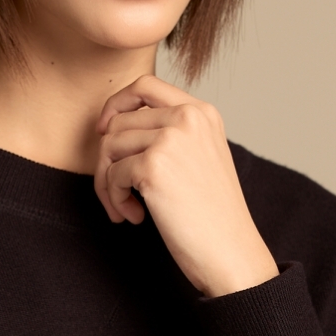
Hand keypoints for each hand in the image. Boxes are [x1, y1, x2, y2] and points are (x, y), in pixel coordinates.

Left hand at [94, 73, 279, 297]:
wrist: (230, 251)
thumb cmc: (212, 215)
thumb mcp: (200, 158)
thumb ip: (169, 134)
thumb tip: (110, 126)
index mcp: (202, 112)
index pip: (145, 85)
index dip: (116, 104)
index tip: (104, 131)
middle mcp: (188, 117)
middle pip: (119, 122)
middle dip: (108, 159)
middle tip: (118, 192)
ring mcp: (171, 139)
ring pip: (109, 147)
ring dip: (109, 183)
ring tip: (128, 208)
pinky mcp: (153, 166)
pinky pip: (111, 174)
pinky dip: (115, 199)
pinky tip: (136, 217)